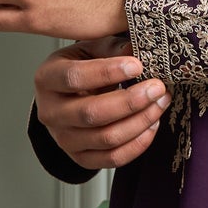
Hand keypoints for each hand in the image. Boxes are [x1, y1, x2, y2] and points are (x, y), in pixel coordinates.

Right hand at [35, 43, 170, 170]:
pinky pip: (113, 158)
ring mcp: (63, 139)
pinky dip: (138, 143)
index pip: (74, 77)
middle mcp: (50, 112)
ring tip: (160, 103)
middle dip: (130, 102)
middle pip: (91, 113)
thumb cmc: (79, 69)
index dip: (107, 72)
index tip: (137, 65)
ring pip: (106, 138)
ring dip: (140, 121)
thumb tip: (137, 49)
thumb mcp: (89, 50)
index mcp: (47, 79)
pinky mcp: (80, 158)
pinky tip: (152, 124)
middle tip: (157, 88)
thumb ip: (110, 48)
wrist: (67, 97)